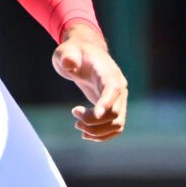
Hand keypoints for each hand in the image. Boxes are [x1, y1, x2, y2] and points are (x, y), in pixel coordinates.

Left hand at [52, 22, 127, 141]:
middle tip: (74, 113)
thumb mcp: (66, 51)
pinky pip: (115, 128)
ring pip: (117, 124)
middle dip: (92, 120)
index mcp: (109, 72)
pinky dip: (102, 135)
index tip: (94, 114)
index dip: (106, 103)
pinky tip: (85, 134)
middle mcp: (119, 87)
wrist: (85, 55)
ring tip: (77, 124)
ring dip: (97, 131)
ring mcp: (119, 99)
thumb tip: (69, 63)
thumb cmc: (74, 53)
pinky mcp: (115, 108)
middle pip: (115, 112)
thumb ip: (67, 56)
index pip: (113, 89)